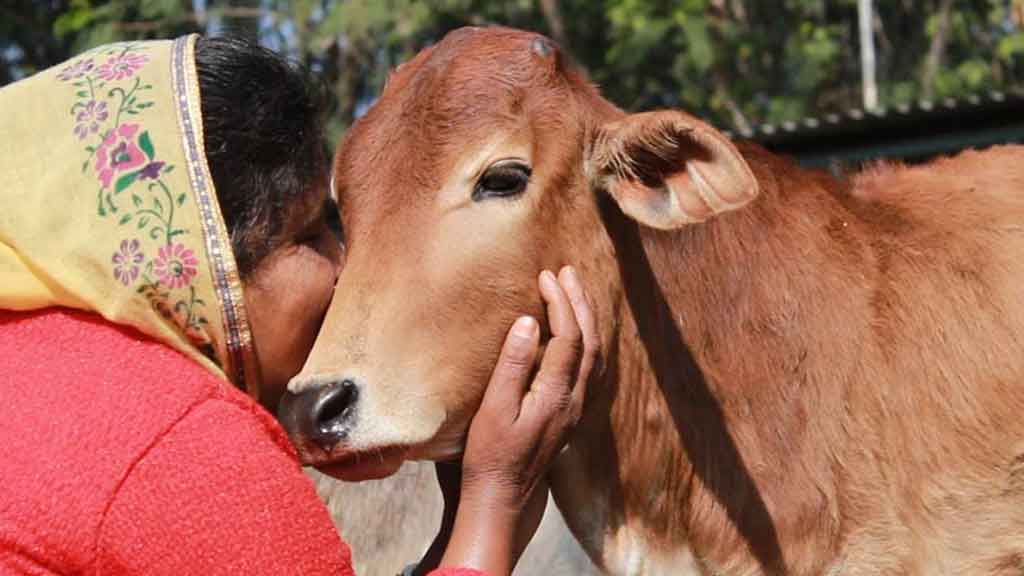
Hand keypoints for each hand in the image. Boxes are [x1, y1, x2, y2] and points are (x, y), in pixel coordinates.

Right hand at [436, 266, 598, 575]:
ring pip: (594, 356)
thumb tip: (530, 323)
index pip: (568, 337)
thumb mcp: (494, 408)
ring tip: (575, 293)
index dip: (560, 303)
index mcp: (555, 394)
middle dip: (580, 303)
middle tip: (567, 272)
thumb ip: (514, 364)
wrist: (502, 499)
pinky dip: (586, 342)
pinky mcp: (568, 417)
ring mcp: (575, 410)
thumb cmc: (489, 455)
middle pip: (589, 342)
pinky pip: (589, 369)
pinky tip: (576, 335)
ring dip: (587, 320)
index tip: (546, 276)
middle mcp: (573, 400)